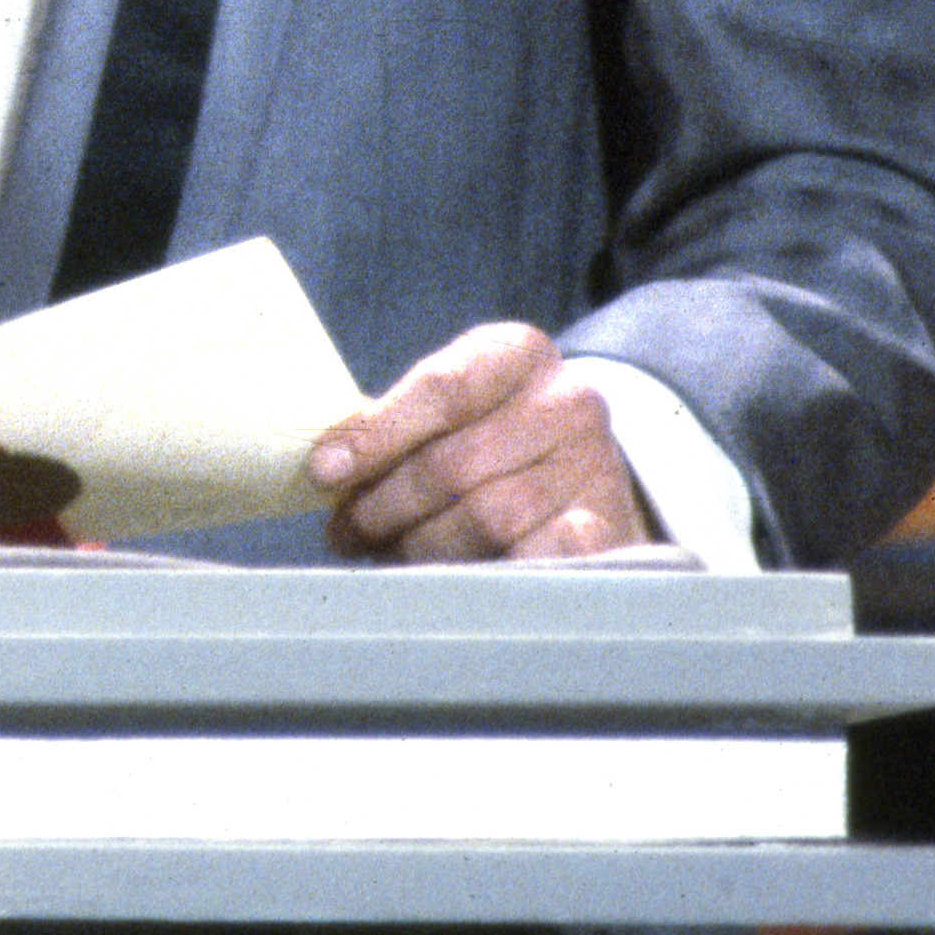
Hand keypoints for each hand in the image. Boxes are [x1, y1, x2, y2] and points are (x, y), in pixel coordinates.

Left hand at [307, 323, 656, 563]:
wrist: (582, 474)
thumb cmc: (490, 435)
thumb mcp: (453, 406)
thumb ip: (398, 424)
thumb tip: (328, 469)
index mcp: (518, 352)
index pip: (441, 389)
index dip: (376, 434)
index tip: (325, 472)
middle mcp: (567, 401)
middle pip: (453, 463)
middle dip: (385, 505)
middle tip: (346, 532)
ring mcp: (594, 466)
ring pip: (485, 519)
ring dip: (420, 546)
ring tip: (387, 554)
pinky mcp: (609, 529)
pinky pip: (535, 561)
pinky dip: (484, 574)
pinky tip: (450, 582)